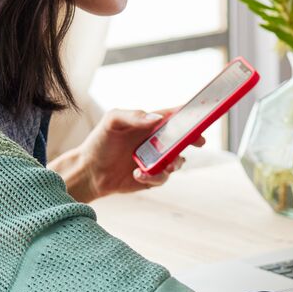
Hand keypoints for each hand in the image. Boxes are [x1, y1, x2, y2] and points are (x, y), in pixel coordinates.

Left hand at [53, 108, 204, 201]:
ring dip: (173, 163)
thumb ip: (135, 116)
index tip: (203, 114)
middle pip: (183, 138)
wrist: (89, 171)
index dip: (191, 114)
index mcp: (150, 123)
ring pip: (177, 161)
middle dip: (194, 139)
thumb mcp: (113, 121)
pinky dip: (153, 176)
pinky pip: (163, 177)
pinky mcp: (152, 176)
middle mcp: (156, 140)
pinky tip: (137, 174)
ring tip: (162, 166)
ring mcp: (156, 159)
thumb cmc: (100, 141)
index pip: (175, 115)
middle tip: (198, 141)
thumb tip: (158, 118)